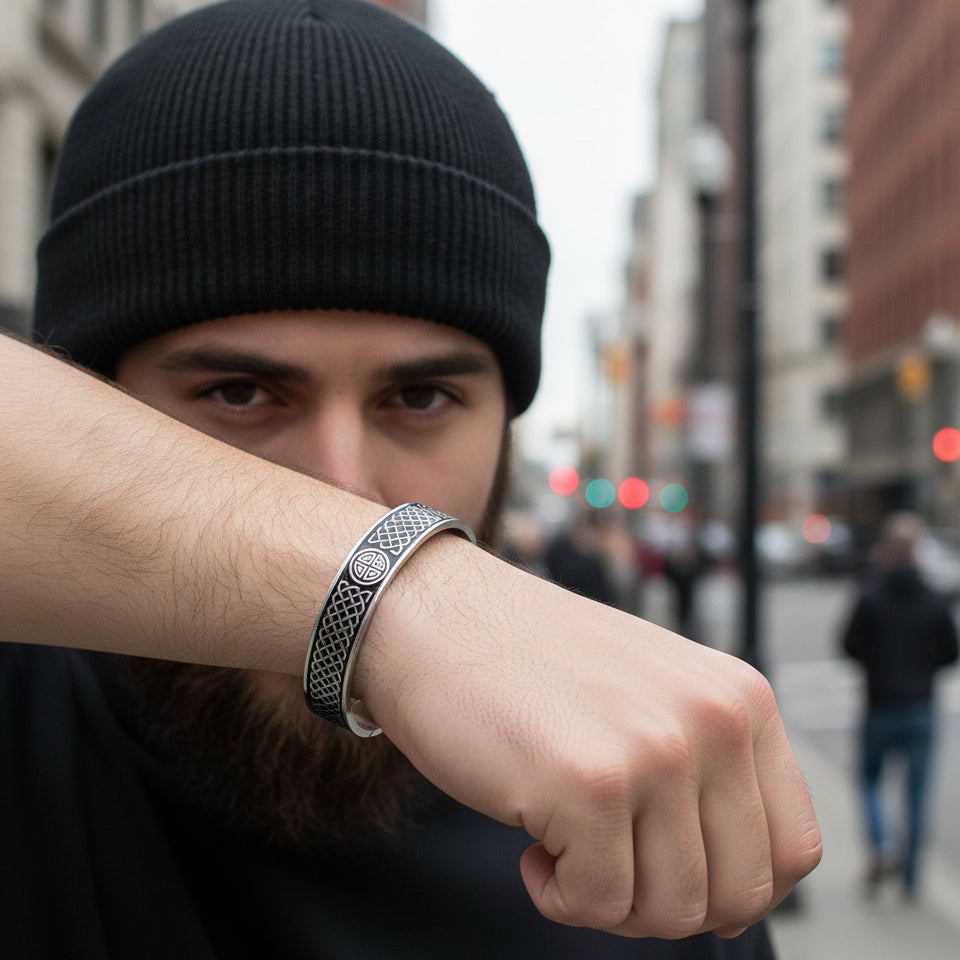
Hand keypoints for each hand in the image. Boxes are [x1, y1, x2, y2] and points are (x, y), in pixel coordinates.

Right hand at [361, 537, 821, 939]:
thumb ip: (706, 777)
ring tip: (562, 842)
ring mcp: (655, 749)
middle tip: (603, 862)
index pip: (794, 848)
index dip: (733, 886)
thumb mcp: (650, 697)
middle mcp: (714, 718)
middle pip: (740, 893)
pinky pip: (598, 904)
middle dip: (664, 904)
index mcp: (740, 696)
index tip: (666, 870)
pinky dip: (559, 895)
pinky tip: (530, 843)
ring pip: (673, 912)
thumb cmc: (530, 664)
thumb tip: (737, 905)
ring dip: (608, 900)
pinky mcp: (588, 784)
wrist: (432, 616)